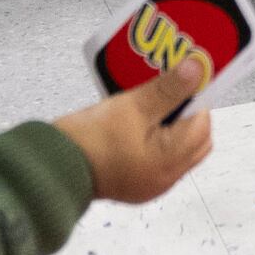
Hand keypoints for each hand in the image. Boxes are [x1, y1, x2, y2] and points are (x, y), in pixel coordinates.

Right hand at [55, 56, 215, 202]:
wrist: (52, 169)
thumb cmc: (90, 140)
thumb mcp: (131, 107)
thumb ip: (167, 90)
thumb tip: (197, 70)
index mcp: (169, 162)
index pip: (202, 125)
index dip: (196, 98)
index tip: (186, 77)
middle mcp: (165, 178)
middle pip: (194, 140)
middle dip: (188, 113)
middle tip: (172, 89)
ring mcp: (150, 184)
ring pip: (176, 149)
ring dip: (172, 126)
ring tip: (154, 102)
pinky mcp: (134, 183)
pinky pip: (157, 158)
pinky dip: (156, 139)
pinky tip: (140, 121)